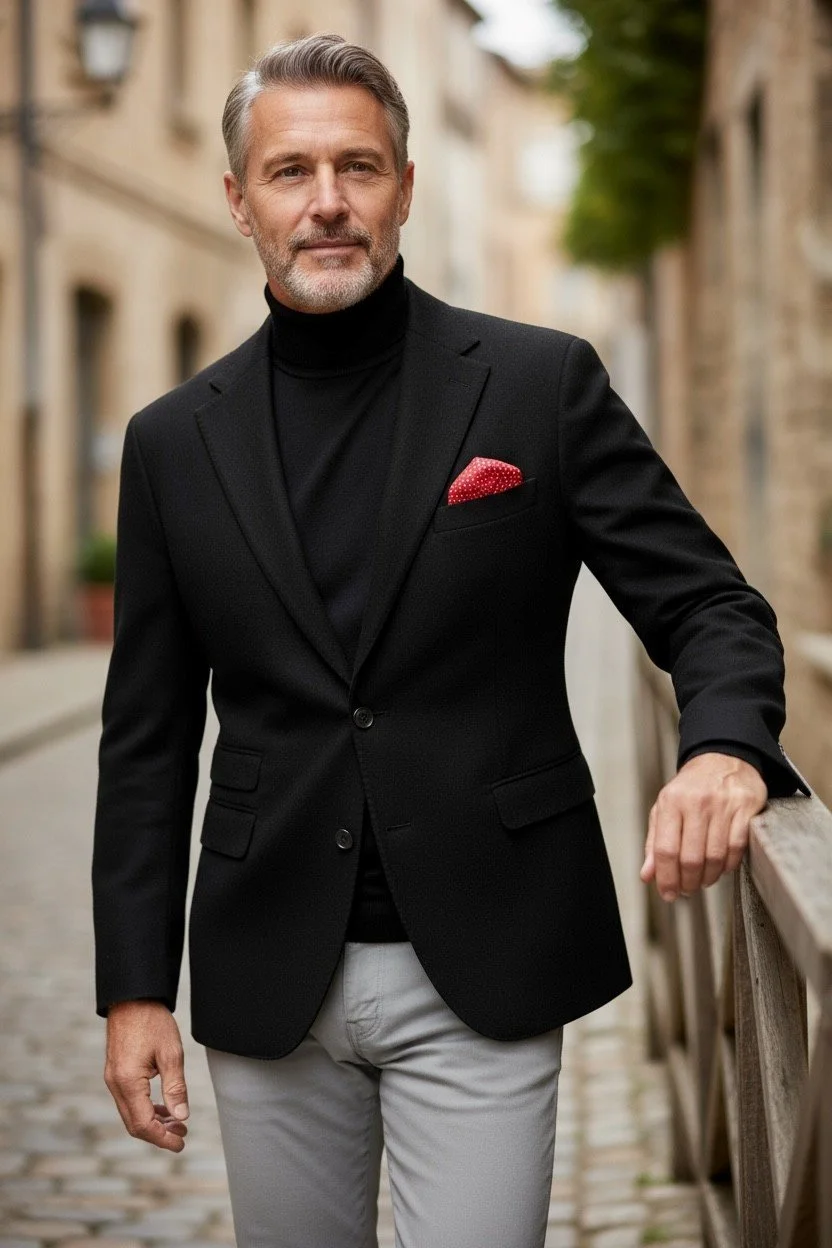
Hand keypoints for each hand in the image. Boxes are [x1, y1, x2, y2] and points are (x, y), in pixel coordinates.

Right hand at [104, 1000, 189, 1150]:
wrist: (132, 997)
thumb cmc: (152, 1021)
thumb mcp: (171, 1053)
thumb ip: (175, 1087)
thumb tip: (181, 1116)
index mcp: (128, 1082)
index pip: (143, 1124)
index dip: (162, 1138)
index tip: (181, 1142)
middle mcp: (115, 1084)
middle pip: (134, 1123)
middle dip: (158, 1133)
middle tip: (182, 1135)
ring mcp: (113, 1078)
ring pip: (131, 1113)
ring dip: (153, 1121)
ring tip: (178, 1123)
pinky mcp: (116, 1072)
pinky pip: (129, 1100)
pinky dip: (146, 1108)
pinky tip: (163, 1108)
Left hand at [640, 752, 766, 901]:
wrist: (723, 758)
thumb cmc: (692, 787)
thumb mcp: (665, 808)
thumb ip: (655, 842)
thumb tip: (648, 874)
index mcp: (671, 802)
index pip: (665, 849)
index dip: (666, 877)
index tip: (668, 893)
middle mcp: (696, 802)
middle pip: (691, 857)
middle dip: (688, 882)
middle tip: (687, 889)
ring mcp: (722, 805)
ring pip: (715, 856)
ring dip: (708, 877)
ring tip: (703, 880)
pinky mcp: (745, 808)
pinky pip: (736, 848)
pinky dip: (728, 865)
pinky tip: (721, 867)